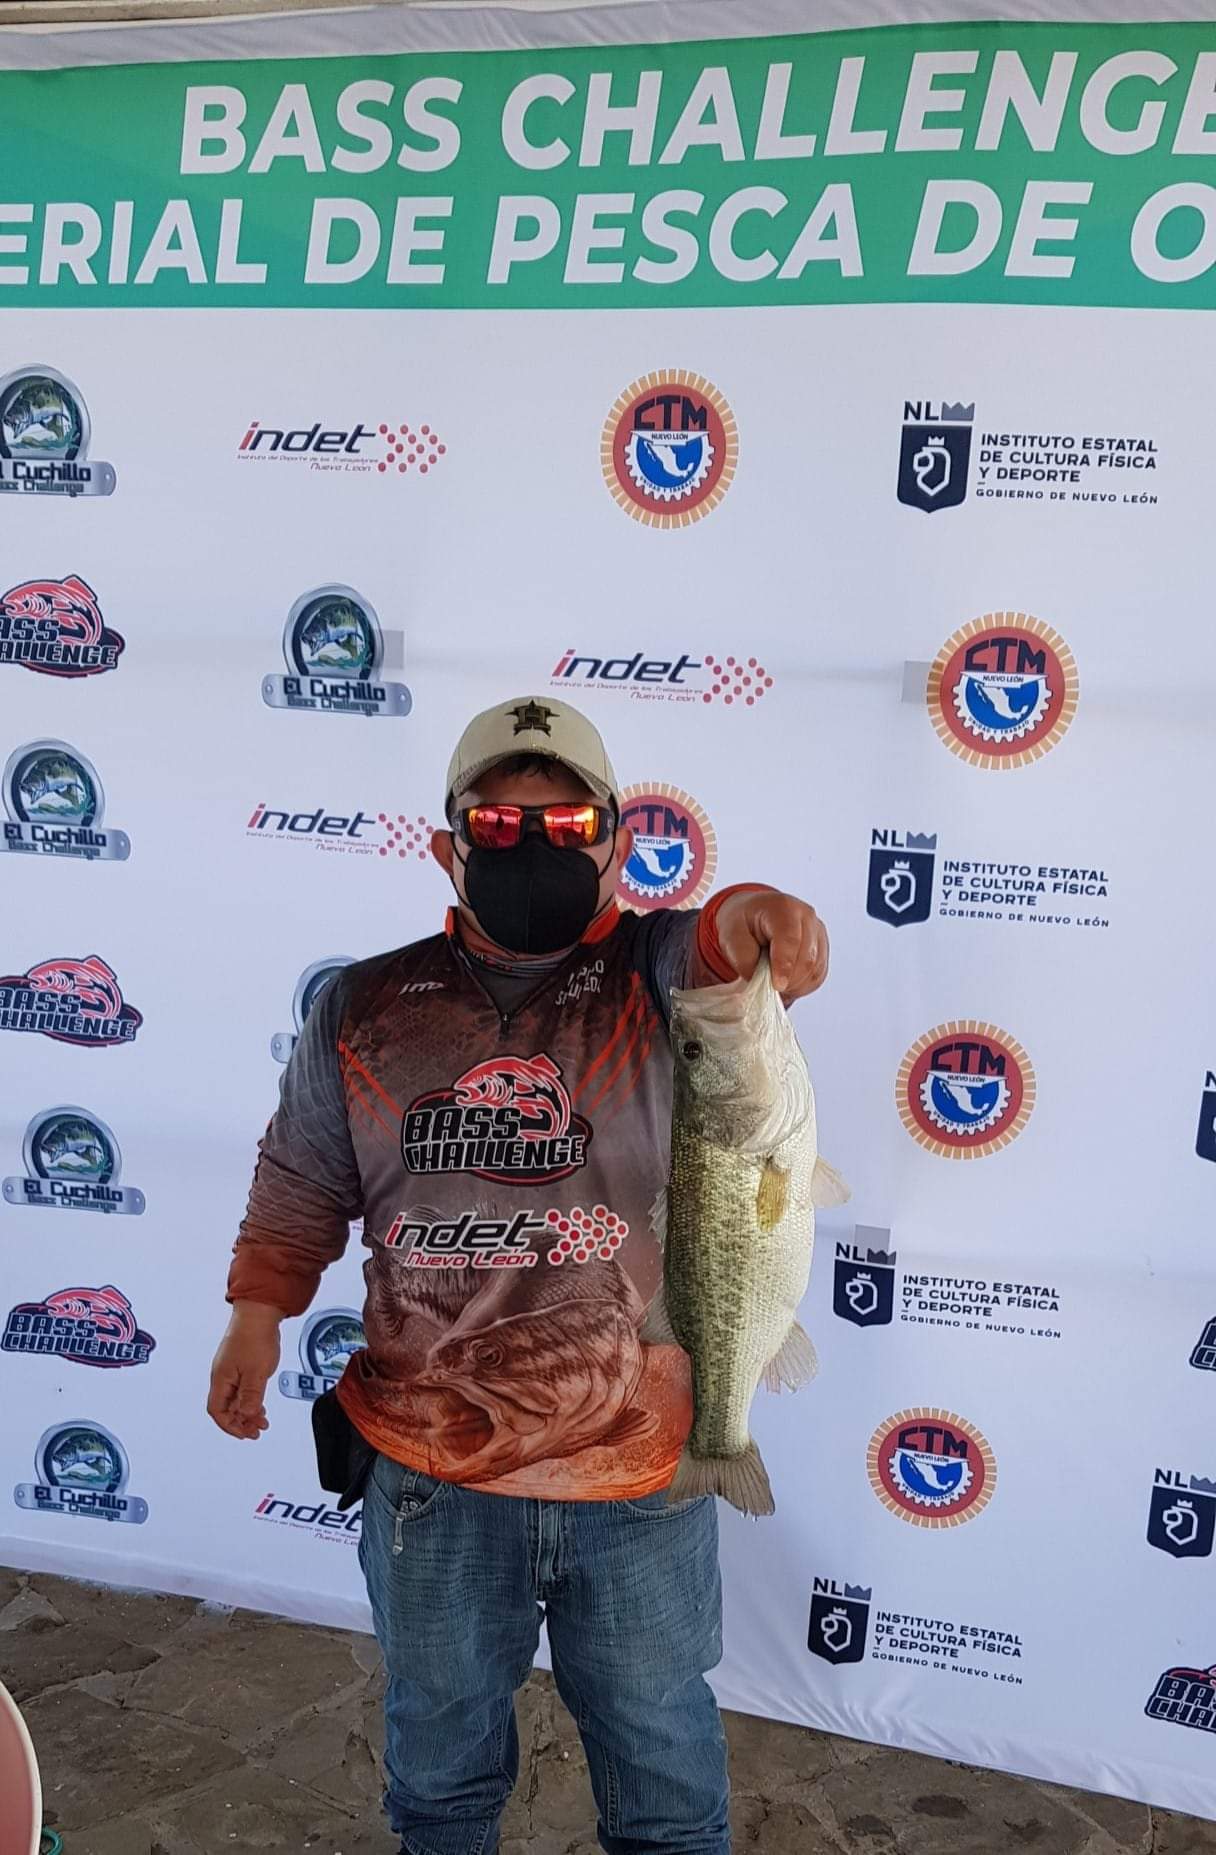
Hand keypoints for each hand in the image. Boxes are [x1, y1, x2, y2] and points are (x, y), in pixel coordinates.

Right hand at [207, 1302, 281, 1439]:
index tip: (244, 1433)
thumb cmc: (254, 1337)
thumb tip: (245, 1416)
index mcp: (221, 1379)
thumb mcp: (256, 1373)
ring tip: (262, 1420)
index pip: (217, 1411)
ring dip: (248, 1411)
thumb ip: (251, 1397)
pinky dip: (251, 1398)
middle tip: (256, 1430)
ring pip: (235, 1398)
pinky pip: (242, 1387)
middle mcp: (223, 1376)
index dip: (229, 1425)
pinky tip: (260, 1402)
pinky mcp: (241, 1363)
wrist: (259, 1312)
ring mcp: (231, 1369)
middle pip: (226, 1407)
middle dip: (241, 1421)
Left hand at [715, 890, 828, 1001]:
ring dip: (794, 985)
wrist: (753, 915)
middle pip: (806, 958)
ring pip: (814, 969)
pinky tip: (785, 982)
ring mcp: (817, 932)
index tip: (777, 986)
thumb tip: (762, 981)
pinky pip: (817, 975)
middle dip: (787, 980)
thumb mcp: (730, 937)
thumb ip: (744, 959)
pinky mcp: (822, 948)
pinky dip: (801, 985)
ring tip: (773, 983)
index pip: (790, 940)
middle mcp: (806, 916)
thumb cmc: (742, 924)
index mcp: (783, 908)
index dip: (784, 966)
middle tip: (767, 987)